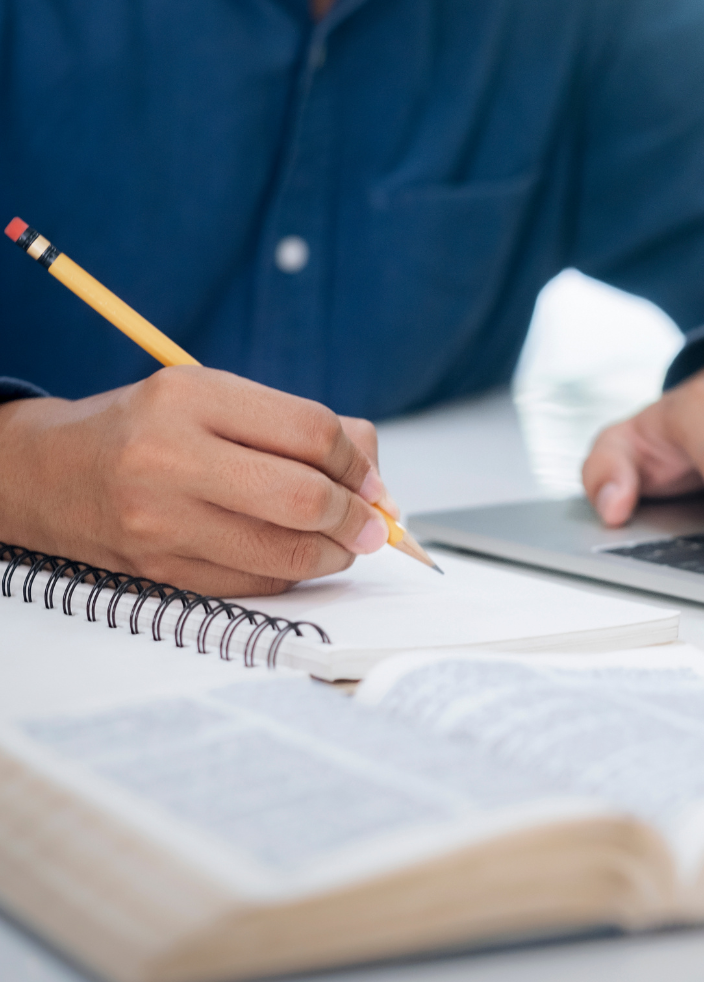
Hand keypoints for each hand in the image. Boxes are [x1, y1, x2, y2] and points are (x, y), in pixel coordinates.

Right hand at [0, 366, 397, 595]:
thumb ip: (298, 425)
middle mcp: (170, 458)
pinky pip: (257, 584)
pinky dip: (293, 573)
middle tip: (373, 524)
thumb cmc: (147, 430)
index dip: (358, 464)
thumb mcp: (215, 397)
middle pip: (303, 499)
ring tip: (343, 542)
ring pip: (285, 553)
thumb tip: (373, 472)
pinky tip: (297, 556)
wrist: (52, 474)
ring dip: (334, 553)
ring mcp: (161, 522)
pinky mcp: (161, 571)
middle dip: (356, 517)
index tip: (371, 482)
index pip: (311, 433)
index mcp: (190, 397)